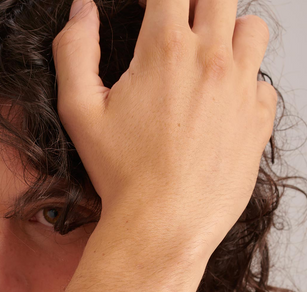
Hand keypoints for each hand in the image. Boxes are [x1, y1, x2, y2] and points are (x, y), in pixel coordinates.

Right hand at [52, 0, 276, 257]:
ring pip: (252, 29)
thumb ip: (74, 52)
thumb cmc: (122, 174)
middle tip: (177, 27)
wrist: (163, 224)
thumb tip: (81, 12)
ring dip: (229, 34)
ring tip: (205, 61)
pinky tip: (219, 105)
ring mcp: (241, 89)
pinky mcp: (258, 121)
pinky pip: (262, 82)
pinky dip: (244, 83)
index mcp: (166, 50)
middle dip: (195, 3)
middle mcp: (212, 60)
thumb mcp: (79, 112)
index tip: (147, 8)